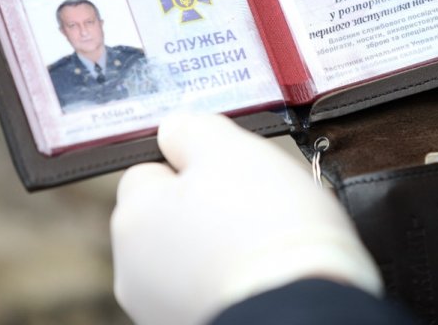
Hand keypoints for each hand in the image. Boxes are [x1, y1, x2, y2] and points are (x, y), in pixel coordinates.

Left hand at [111, 114, 381, 324]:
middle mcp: (135, 269)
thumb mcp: (230, 148)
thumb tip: (175, 130)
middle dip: (204, 206)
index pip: (149, 170)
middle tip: (253, 203)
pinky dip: (231, 279)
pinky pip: (210, 286)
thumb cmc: (268, 228)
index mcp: (136, 217)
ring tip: (263, 242)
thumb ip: (193, 130)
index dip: (191, 163)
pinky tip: (261, 274)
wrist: (301, 308)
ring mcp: (161, 306)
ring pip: (191, 254)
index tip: (227, 169)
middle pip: (169, 215)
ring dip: (218, 244)